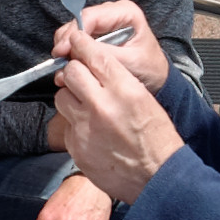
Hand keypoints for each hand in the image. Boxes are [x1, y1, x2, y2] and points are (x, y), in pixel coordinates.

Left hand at [49, 24, 183, 210]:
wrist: (157, 179)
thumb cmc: (158, 140)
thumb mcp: (145, 100)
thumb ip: (118, 81)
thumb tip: (95, 67)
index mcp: (124, 90)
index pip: (93, 55)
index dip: (82, 44)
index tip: (78, 41)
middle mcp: (101, 106)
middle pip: (70, 72)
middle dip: (74, 71)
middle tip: (81, 77)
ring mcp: (84, 127)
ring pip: (61, 97)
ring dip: (71, 97)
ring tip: (86, 106)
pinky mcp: (75, 146)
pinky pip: (65, 124)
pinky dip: (74, 123)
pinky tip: (90, 130)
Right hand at [70, 0, 168, 91]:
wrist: (155, 78)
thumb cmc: (149, 68)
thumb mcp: (130, 62)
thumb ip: (104, 54)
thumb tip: (77, 51)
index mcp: (125, 12)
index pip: (91, 16)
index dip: (73, 33)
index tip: (63, 50)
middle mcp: (111, 13)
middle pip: (78, 21)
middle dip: (67, 41)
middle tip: (60, 60)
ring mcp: (102, 23)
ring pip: (73, 30)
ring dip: (66, 48)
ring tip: (63, 67)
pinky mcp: (95, 35)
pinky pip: (76, 40)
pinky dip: (69, 52)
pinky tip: (68, 66)